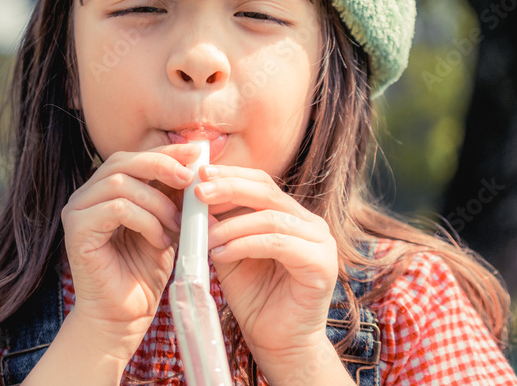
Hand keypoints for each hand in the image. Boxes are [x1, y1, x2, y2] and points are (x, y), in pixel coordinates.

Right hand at [60, 143, 203, 361]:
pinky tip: (160, 241)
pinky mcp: (77, 231)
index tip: (197, 152)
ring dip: (157, 202)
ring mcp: (77, 212)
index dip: (164, 151)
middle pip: (122, 161)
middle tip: (190, 178)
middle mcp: (85, 196)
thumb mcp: (165, 226)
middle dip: (160, 164)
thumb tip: (195, 164)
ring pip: (120, 184)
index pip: (132, 157)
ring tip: (177, 226)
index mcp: (103, 190)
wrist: (124, 317)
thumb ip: (171, 196)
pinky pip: (116, 209)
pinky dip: (145, 221)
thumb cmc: (143, 273)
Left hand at [196, 165, 337, 367]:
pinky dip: (245, 244)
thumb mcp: (229, 252)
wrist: (278, 343)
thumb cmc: (255, 298)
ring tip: (205, 236)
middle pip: (267, 192)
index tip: (198, 173)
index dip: (231, 174)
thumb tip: (195, 198)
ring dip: (231, 224)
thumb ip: (219, 226)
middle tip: (198, 192)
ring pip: (270, 217)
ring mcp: (321, 243)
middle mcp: (310, 224)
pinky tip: (221, 252)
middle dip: (229, 188)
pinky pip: (277, 243)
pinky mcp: (321, 265)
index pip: (262, 183)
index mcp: (292, 216)